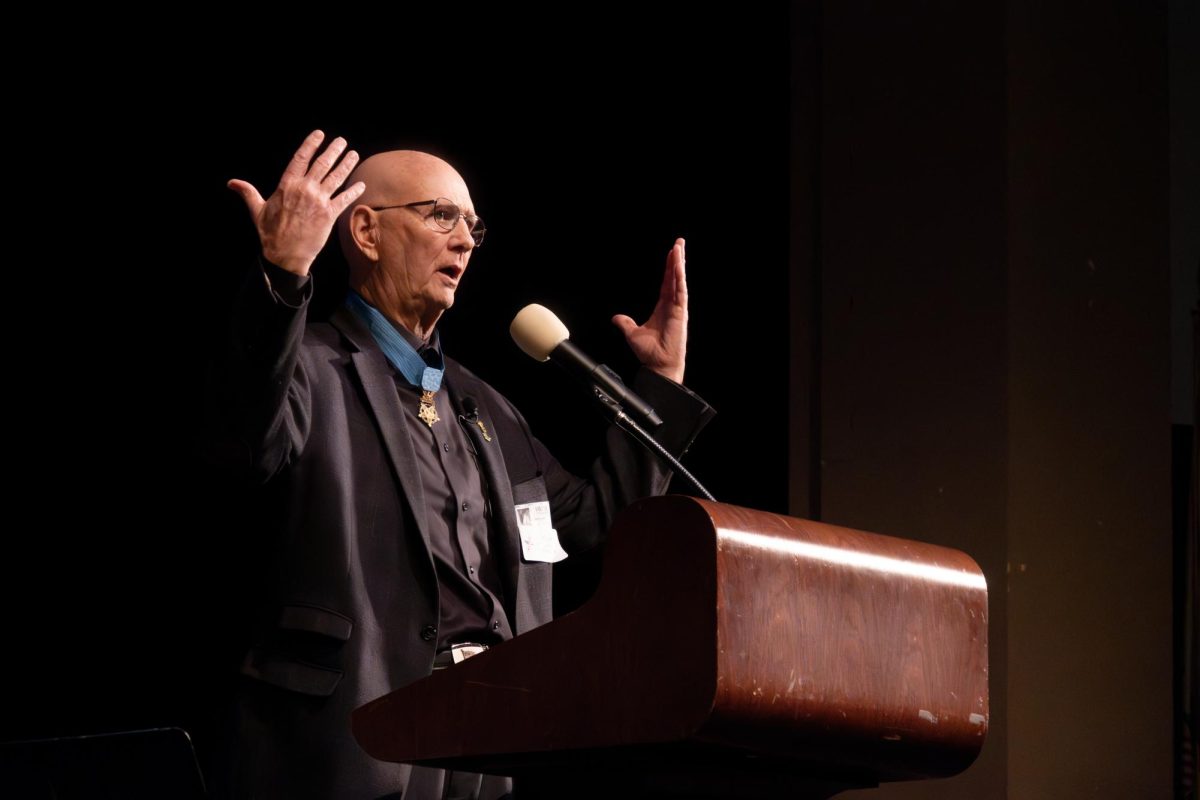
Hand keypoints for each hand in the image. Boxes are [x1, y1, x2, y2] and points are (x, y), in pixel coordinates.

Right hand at [227, 130, 364, 275]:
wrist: (285, 255)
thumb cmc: (270, 233)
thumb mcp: (257, 210)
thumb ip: (248, 193)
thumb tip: (231, 183)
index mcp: (287, 185)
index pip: (301, 158)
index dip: (311, 144)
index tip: (320, 134)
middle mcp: (305, 189)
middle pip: (322, 164)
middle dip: (334, 150)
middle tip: (342, 141)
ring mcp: (319, 201)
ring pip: (336, 177)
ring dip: (346, 164)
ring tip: (353, 154)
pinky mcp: (330, 215)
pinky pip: (345, 199)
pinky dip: (354, 191)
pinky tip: (361, 184)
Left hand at [611, 238, 687, 383]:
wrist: (658, 365)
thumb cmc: (649, 353)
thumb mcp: (633, 333)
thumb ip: (625, 323)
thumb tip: (616, 317)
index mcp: (663, 307)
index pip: (667, 282)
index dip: (669, 268)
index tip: (671, 253)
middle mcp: (672, 305)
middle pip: (675, 277)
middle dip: (677, 259)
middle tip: (679, 243)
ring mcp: (678, 308)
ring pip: (679, 280)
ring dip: (679, 263)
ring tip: (679, 247)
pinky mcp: (680, 312)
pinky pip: (680, 290)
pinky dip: (679, 277)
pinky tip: (678, 265)